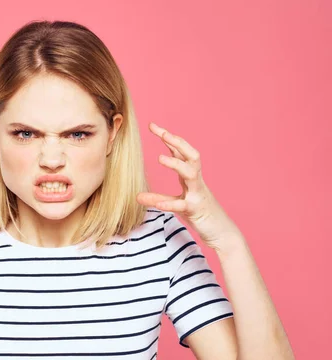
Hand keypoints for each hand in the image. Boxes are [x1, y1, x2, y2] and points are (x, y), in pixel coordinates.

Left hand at [136, 122, 242, 250]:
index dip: (168, 138)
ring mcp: (198, 194)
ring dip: (176, 164)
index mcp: (191, 176)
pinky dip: (171, 204)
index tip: (152, 125)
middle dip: (177, 141)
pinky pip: (183, 205)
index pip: (180, 152)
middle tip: (161, 132)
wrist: (222, 234)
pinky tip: (159, 204)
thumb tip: (136, 196)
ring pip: (191, 173)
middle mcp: (196, 181)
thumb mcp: (177, 204)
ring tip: (159, 158)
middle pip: (190, 155)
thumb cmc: (199, 214)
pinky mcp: (197, 210)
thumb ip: (159, 197)